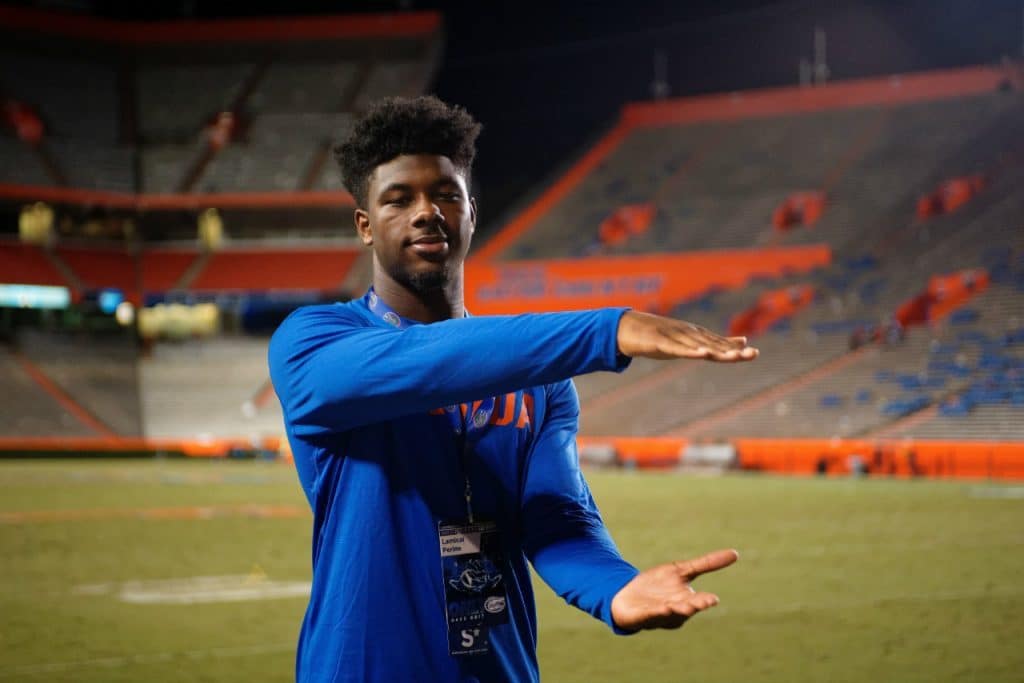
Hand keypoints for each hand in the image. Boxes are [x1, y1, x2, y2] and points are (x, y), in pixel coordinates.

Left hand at [611, 549, 737, 630]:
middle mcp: (676, 611)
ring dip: (675, 610)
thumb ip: (707, 564)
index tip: (713, 599)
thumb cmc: (658, 584)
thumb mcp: (682, 570)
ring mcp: (659, 615)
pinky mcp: (642, 616)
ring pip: (669, 614)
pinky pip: (650, 615)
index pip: (699, 601)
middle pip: (686, 609)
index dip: (705, 600)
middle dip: (692, 606)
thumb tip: (736, 553)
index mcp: (687, 600)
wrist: (627, 595)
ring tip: (677, 605)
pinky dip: (656, 612)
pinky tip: (661, 608)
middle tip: (702, 603)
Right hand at [616, 311, 757, 360]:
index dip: (735, 349)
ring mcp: (674, 337)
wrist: (628, 328)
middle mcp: (688, 334)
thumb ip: (715, 342)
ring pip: (697, 346)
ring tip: (733, 357)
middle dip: (731, 351)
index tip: (755, 354)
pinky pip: (676, 349)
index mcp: (695, 336)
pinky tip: (702, 354)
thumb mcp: (689, 341)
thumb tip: (744, 342)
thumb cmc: (659, 336)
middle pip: (712, 344)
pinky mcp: (659, 343)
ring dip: (715, 351)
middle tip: (752, 354)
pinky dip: (689, 351)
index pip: (718, 344)